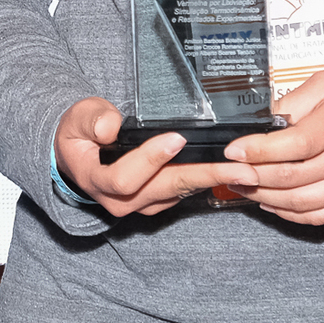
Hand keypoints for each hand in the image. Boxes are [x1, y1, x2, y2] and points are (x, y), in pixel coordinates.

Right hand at [54, 97, 257, 216]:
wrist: (80, 154)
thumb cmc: (79, 134)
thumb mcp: (77, 119)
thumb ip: (92, 120)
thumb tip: (111, 127)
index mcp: (98, 182)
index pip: (126, 178)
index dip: (151, 159)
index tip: (177, 138)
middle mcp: (122, 201)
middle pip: (167, 188)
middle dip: (205, 175)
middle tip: (239, 168)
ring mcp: (143, 204)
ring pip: (181, 191)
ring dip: (214, 180)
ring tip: (246, 170)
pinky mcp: (160, 200)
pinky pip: (186, 191)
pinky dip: (209, 179)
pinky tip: (231, 169)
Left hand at [223, 62, 323, 225]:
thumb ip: (293, 103)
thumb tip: (257, 126)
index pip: (298, 144)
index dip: (260, 151)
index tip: (233, 150)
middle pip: (295, 177)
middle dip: (253, 177)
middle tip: (228, 170)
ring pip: (303, 202)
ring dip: (265, 198)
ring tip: (240, 186)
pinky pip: (321, 216)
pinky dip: (291, 213)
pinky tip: (270, 201)